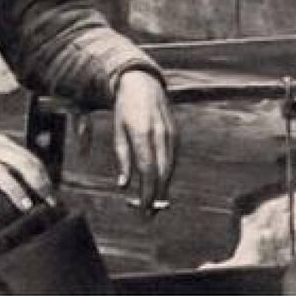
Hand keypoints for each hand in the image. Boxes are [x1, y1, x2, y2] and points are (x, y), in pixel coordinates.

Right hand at [0, 113, 54, 226]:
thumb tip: (28, 173)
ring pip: (1, 174)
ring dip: (16, 191)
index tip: (52, 193)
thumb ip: (5, 154)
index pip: (30, 157)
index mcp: (0, 142)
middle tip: (48, 201)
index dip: (44, 176)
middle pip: (22, 163)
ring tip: (26, 206)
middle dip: (39, 183)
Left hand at [112, 70, 174, 214]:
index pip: (147, 171)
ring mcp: (171, 133)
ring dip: (163, 187)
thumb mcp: (118, 131)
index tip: (142, 209)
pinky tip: (161, 183)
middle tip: (149, 213)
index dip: (147, 193)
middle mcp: (160, 134)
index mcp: (142, 133)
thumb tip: (124, 185)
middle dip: (156, 195)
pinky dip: (168, 173)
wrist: (143, 82)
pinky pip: (174, 158)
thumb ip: (123, 158)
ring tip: (154, 203)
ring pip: (171, 167)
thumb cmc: (125, 108)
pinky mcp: (177, 133)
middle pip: (162, 172)